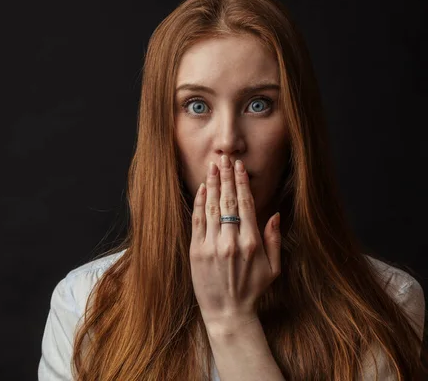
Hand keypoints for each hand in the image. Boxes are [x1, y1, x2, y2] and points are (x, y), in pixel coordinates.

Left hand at [189, 155, 281, 331]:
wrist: (227, 312)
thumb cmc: (252, 289)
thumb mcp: (273, 268)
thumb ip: (274, 239)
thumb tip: (274, 214)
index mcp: (252, 243)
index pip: (245, 204)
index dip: (241, 183)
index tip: (239, 166)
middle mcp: (231, 241)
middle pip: (227, 201)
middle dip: (226, 177)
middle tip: (224, 158)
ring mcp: (211, 246)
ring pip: (211, 207)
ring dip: (212, 184)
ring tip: (212, 167)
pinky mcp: (196, 251)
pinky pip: (197, 221)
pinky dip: (199, 203)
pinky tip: (202, 189)